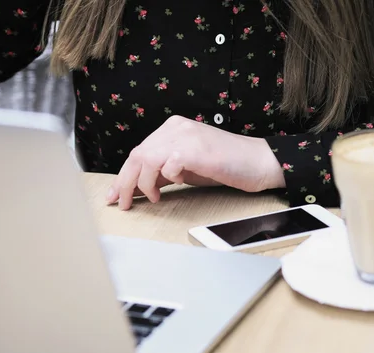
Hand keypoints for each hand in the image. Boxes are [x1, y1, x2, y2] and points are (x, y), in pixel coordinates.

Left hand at [107, 115, 284, 209]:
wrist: (259, 162)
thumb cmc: (226, 166)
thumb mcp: (188, 168)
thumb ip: (164, 172)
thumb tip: (140, 187)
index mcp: (172, 129)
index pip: (139, 152)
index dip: (123, 176)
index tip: (114, 195)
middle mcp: (176, 128)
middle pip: (137, 156)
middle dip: (125, 183)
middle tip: (122, 204)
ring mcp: (185, 136)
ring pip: (146, 159)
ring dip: (143, 183)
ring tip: (153, 198)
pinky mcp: (195, 149)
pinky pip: (168, 165)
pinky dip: (166, 178)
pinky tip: (176, 184)